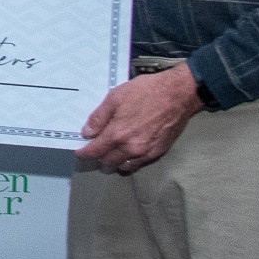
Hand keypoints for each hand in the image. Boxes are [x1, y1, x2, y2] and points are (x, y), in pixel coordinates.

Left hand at [75, 65, 203, 173]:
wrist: (178, 94)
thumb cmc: (146, 92)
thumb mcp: (115, 97)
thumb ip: (99, 117)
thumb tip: (87, 133)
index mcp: (117, 134)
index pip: (94, 152)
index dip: (84, 153)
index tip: (80, 152)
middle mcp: (130, 148)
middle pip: (108, 163)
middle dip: (99, 159)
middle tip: (95, 151)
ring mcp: (145, 152)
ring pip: (123, 166)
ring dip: (114, 163)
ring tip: (111, 154)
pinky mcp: (158, 152)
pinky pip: (139, 164)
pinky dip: (130, 162)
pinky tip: (127, 153)